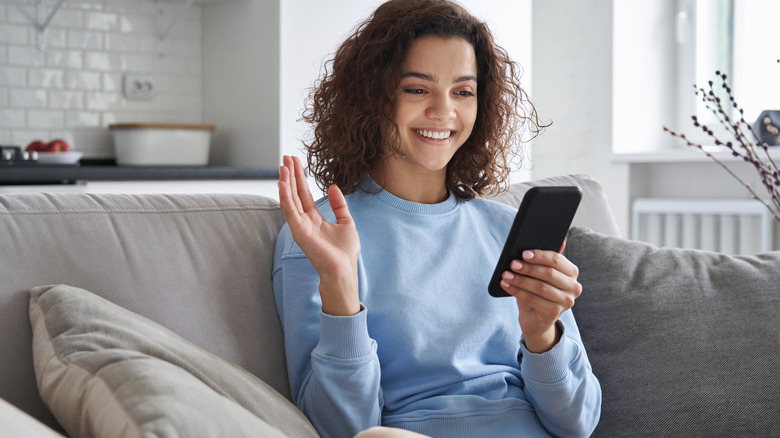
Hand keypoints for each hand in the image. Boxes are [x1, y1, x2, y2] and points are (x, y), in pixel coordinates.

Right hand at [278, 155, 360, 315]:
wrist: (344, 269)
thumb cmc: (345, 252)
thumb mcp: (346, 222)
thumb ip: (339, 205)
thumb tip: (333, 187)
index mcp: (315, 218)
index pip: (304, 194)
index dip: (300, 178)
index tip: (296, 162)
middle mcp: (305, 221)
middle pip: (295, 193)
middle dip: (290, 175)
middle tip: (285, 157)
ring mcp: (300, 226)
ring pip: (289, 199)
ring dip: (285, 182)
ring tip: (283, 166)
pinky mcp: (299, 232)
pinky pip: (289, 211)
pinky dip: (285, 196)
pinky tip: (282, 183)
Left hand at [500, 244, 581, 352]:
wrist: (535, 318)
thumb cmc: (537, 290)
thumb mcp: (540, 273)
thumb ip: (544, 258)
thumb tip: (557, 238)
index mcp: (572, 272)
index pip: (557, 260)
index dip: (540, 256)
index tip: (523, 253)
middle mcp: (574, 287)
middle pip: (549, 274)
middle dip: (528, 268)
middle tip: (512, 263)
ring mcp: (566, 301)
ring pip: (540, 287)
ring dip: (520, 280)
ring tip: (505, 275)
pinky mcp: (554, 313)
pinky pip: (533, 299)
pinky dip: (517, 291)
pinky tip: (506, 285)